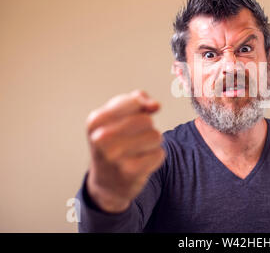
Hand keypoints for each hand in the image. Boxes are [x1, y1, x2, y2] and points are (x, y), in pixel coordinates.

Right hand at [85, 90, 165, 212]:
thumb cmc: (114, 142)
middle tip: (134, 138)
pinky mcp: (130, 172)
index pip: (135, 101)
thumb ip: (136, 100)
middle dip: (147, 127)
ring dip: (152, 143)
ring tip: (137, 151)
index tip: (131, 118)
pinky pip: (159, 154)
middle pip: (147, 120)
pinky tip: (140, 163)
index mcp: (95, 120)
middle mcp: (101, 138)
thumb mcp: (116, 117)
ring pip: (156, 136)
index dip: (140, 108)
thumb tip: (155, 105)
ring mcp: (115, 157)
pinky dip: (154, 158)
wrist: (107, 183)